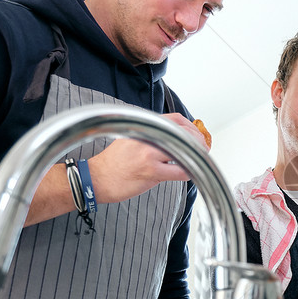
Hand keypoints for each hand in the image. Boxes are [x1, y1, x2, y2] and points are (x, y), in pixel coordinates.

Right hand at [89, 113, 207, 203]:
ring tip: (198, 162)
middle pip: (183, 133)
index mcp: (141, 127)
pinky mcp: (150, 172)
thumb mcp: (129, 138)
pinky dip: (188, 172)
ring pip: (184, 150)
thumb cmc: (112, 163)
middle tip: (203, 150)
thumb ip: (149, 135)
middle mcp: (146, 137)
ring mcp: (148, 154)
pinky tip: (188, 174)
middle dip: (198, 142)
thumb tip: (173, 136)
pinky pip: (179, 171)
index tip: (197, 136)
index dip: (192, 128)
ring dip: (196, 157)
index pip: (175, 120)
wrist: (94, 179)